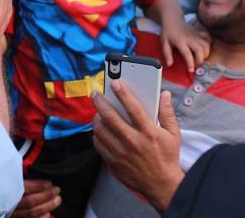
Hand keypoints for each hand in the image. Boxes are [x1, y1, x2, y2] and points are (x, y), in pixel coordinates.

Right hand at [12, 179, 61, 217]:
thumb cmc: (11, 186)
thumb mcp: (14, 179)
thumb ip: (23, 176)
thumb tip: (37, 171)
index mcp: (9, 190)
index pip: (25, 188)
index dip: (39, 186)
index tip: (49, 183)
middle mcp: (10, 203)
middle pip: (30, 201)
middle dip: (46, 196)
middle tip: (57, 190)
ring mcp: (13, 214)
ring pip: (32, 213)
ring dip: (47, 206)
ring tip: (57, 200)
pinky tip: (49, 213)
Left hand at [92, 82, 183, 210]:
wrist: (163, 187)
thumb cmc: (167, 158)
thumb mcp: (173, 135)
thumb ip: (167, 113)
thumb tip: (164, 94)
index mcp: (148, 133)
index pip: (133, 108)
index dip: (123, 93)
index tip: (115, 82)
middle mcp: (133, 142)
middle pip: (110, 117)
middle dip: (100, 102)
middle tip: (95, 94)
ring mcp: (121, 153)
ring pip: (101, 130)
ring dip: (96, 117)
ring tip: (98, 111)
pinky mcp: (113, 162)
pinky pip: (98, 144)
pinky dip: (97, 134)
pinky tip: (100, 129)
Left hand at [161, 18, 209, 72]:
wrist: (172, 19)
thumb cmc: (168, 33)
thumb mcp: (164, 43)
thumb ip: (167, 54)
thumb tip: (169, 64)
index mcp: (180, 41)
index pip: (187, 54)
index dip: (190, 63)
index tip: (191, 70)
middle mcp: (190, 38)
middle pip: (200, 50)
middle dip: (200, 59)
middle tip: (196, 64)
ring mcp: (196, 34)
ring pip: (206, 45)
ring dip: (205, 54)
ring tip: (200, 57)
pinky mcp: (200, 32)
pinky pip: (208, 38)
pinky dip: (209, 44)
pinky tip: (205, 49)